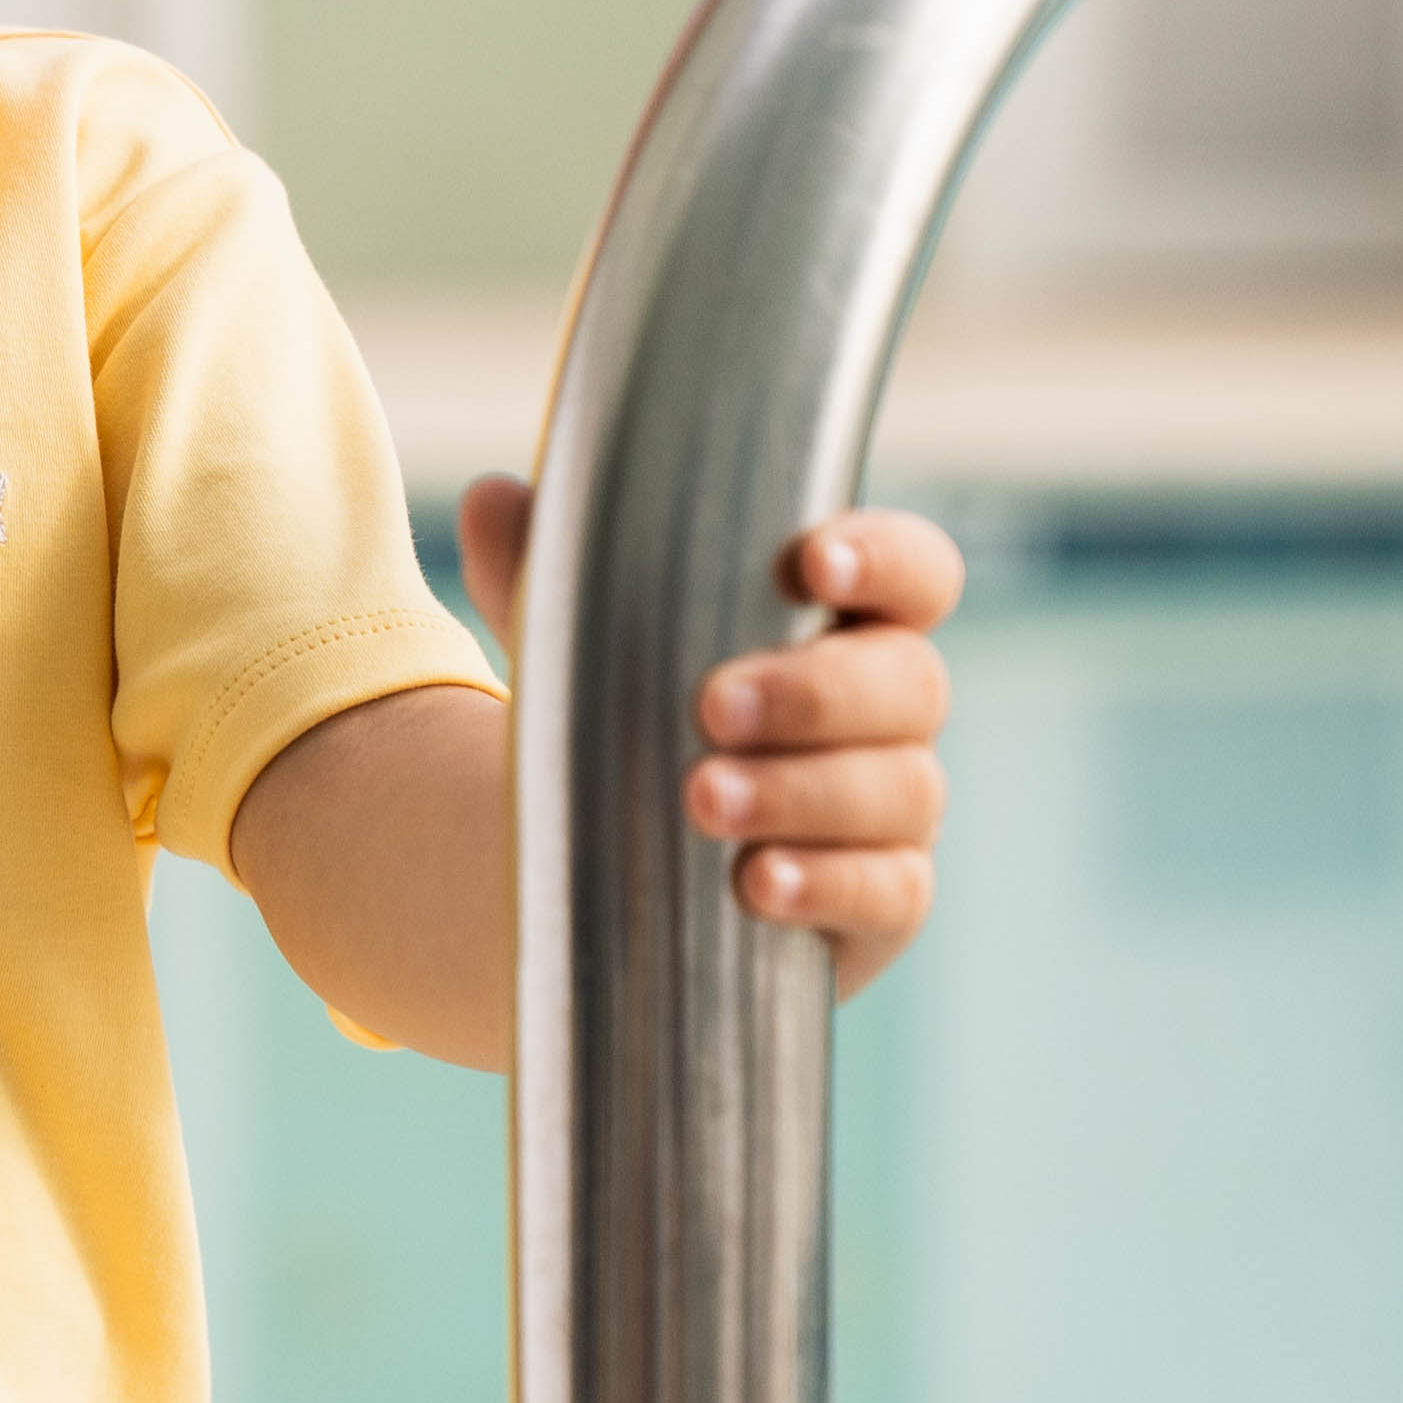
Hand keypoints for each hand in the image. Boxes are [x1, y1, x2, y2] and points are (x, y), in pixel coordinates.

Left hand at [457, 477, 958, 1004]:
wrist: (634, 868)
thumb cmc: (637, 723)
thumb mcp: (587, 650)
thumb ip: (549, 577)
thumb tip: (488, 501)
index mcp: (845, 622)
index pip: (914, 572)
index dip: (884, 558)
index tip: (813, 562)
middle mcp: (891, 711)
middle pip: (908, 683)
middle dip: (814, 693)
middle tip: (712, 706)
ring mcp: (896, 809)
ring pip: (901, 789)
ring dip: (800, 793)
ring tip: (701, 800)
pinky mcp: (883, 901)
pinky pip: (888, 892)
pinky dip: (825, 884)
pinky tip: (758, 883)